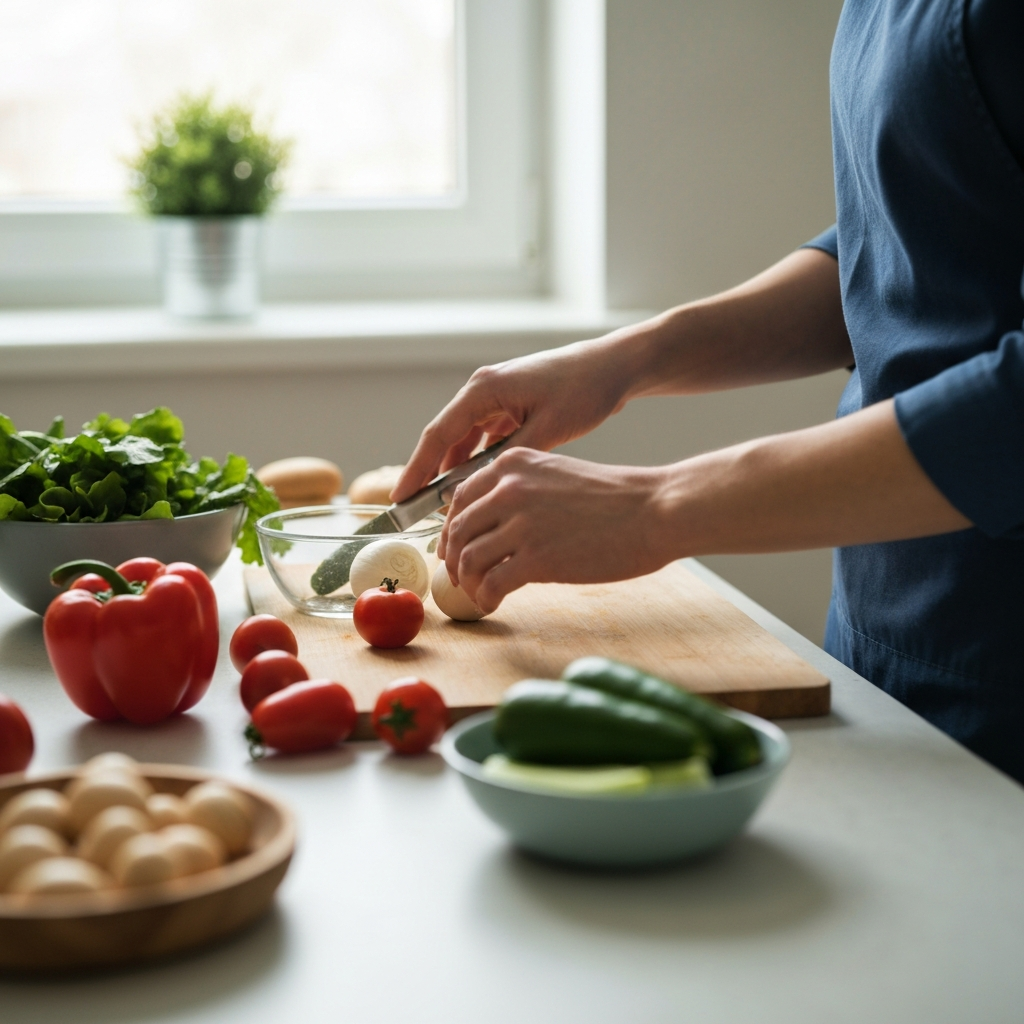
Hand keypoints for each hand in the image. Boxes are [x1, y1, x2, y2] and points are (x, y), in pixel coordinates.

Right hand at [391, 338, 637, 501]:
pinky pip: (483, 439)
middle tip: (414, 511)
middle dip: (429, 475)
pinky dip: (477, 462)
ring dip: (454, 471)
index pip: (439, 434)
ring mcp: (497, 398)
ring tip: (443, 507)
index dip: (417, 469)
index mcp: (484, 389)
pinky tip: (475, 488)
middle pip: (445, 438)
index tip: (400, 498)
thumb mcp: (549, 428)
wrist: (614, 366)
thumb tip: (478, 487)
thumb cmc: (585, 390)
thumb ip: (511, 457)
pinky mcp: (511, 406)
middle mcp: (483, 390)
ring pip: (464, 441)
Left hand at [438, 447, 669, 612]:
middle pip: (458, 531)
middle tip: (460, 578)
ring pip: (469, 559)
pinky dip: (485, 598)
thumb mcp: (557, 475)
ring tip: (480, 594)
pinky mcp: (535, 559)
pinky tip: (494, 604)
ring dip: (468, 583)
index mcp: (512, 464)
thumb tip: (492, 523)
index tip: (454, 547)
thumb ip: (520, 490)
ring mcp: (520, 524)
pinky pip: (490, 584)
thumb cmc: (615, 498)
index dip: (451, 529)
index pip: (459, 498)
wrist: (654, 511)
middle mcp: (509, 489)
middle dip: (453, 559)